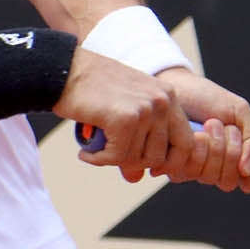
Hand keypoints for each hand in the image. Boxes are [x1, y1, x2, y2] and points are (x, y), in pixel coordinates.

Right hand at [54, 49, 194, 182]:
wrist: (63, 70)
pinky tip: (86, 151)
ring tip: (96, 148)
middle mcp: (162, 101)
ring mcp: (145, 109)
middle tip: (112, 156)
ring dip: (114, 160)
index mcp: (168, 97)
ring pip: (138, 159)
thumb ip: (137, 141)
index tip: (149, 169)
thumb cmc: (90, 89)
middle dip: (136, 164)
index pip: (186, 143)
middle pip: (161, 157)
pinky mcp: (125, 118)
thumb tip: (138, 178)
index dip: (169, 163)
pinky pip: (117, 157)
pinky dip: (98, 159)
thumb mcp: (123, 111)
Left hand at [153, 68, 249, 192]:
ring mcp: (194, 169)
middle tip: (220, 124)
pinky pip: (187, 171)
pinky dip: (194, 148)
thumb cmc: (207, 97)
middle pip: (229, 181)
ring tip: (206, 123)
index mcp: (236, 157)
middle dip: (229, 150)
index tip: (244, 148)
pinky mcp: (173, 165)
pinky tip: (190, 132)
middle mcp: (215, 168)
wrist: (175, 84)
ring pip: (208, 177)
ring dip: (211, 146)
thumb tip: (248, 171)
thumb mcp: (239, 111)